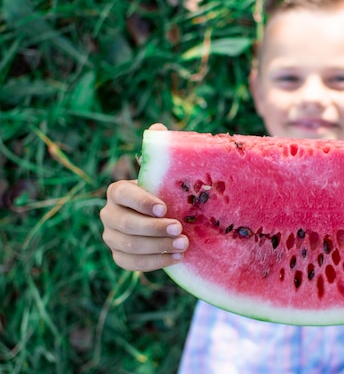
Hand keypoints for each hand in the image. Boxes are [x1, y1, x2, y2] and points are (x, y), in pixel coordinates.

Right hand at [100, 123, 188, 271]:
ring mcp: (111, 237)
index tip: (165, 208)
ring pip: (129, 246)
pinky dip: (155, 262)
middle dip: (154, 229)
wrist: (165, 219)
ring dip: (158, 247)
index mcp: (118, 191)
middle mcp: (108, 214)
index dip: (142, 202)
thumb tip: (158, 128)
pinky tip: (177, 258)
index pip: (123, 194)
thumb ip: (160, 152)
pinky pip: (132, 264)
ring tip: (184, 245)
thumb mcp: (164, 173)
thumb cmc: (166, 192)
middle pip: (126, 224)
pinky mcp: (119, 256)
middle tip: (180, 229)